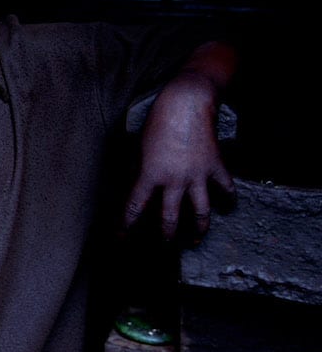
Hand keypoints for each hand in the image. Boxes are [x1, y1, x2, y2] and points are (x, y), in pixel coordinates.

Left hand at [123, 76, 235, 241]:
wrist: (186, 104)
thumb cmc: (156, 121)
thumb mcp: (138, 147)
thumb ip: (138, 170)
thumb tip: (135, 188)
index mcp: (149, 174)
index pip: (134, 207)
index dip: (126, 225)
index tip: (121, 238)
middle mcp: (173, 180)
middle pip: (169, 218)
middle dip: (165, 236)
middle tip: (163, 247)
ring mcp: (197, 175)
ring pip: (200, 212)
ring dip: (197, 230)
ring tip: (193, 240)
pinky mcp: (215, 167)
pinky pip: (226, 189)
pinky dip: (229, 199)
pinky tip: (228, 206)